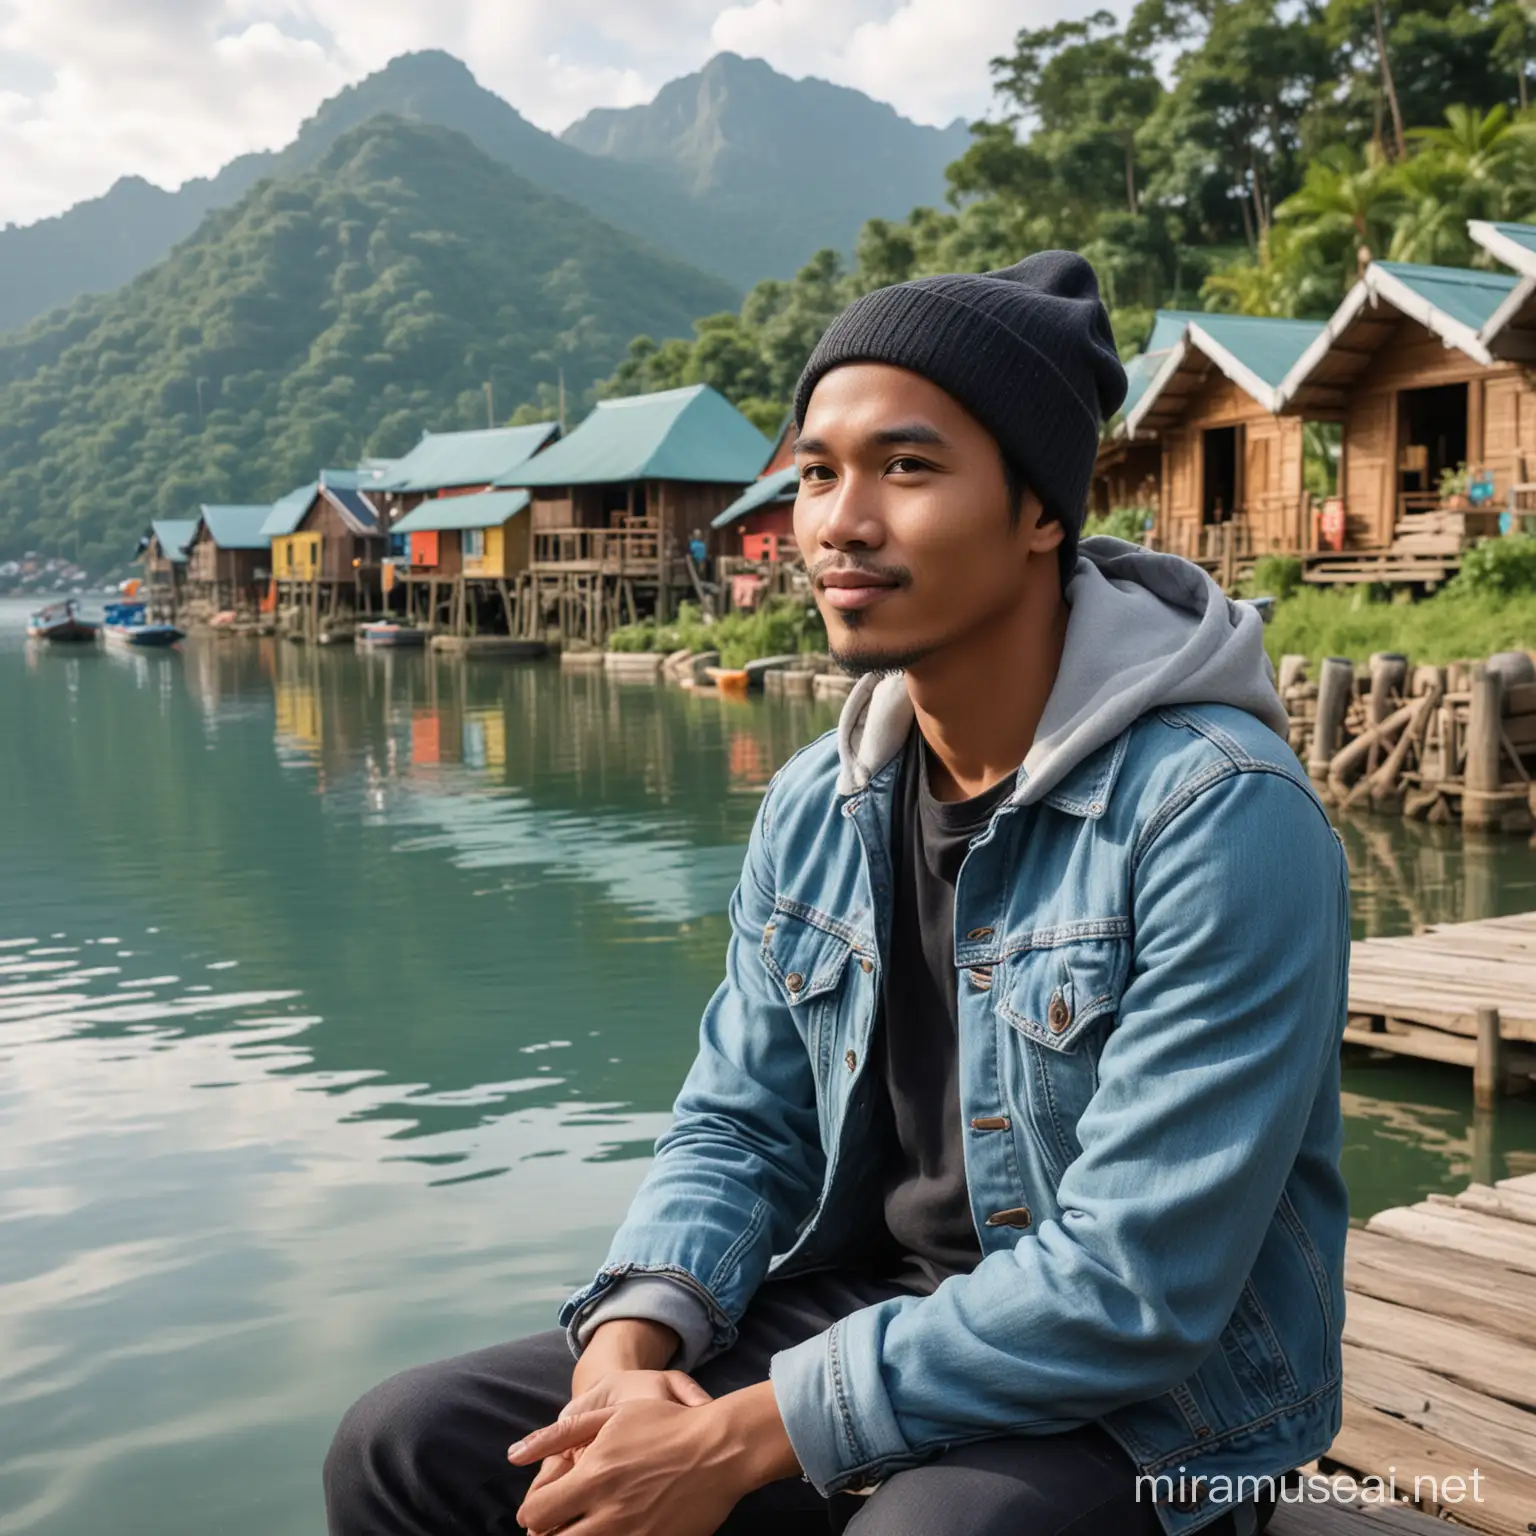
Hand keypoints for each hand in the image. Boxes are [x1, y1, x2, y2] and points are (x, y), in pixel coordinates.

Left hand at [510, 1384, 797, 1535]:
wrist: (720, 1449)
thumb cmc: (665, 1425)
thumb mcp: (612, 1414)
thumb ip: (561, 1434)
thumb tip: (514, 1453)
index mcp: (594, 1476)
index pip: (537, 1513)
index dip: (533, 1513)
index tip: (542, 1509)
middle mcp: (609, 1512)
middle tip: (562, 1525)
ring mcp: (633, 1535)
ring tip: (587, 1527)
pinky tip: (616, 1532)